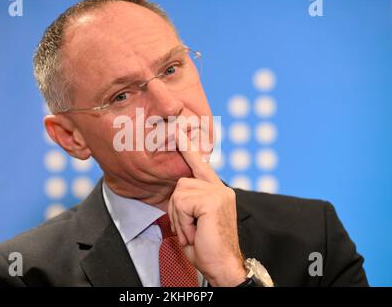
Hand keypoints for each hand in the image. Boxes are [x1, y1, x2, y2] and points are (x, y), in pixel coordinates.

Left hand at [168, 135, 246, 286]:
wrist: (223, 266)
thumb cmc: (207, 248)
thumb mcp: (195, 220)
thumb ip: (189, 201)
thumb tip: (178, 189)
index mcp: (217, 191)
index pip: (201, 166)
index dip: (190, 149)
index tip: (180, 132)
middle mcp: (220, 188)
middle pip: (181, 184)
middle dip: (177, 209)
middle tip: (190, 229)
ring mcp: (218, 192)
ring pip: (179, 194)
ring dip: (180, 218)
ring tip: (194, 232)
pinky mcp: (213, 199)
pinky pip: (182, 203)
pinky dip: (183, 222)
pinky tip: (195, 232)